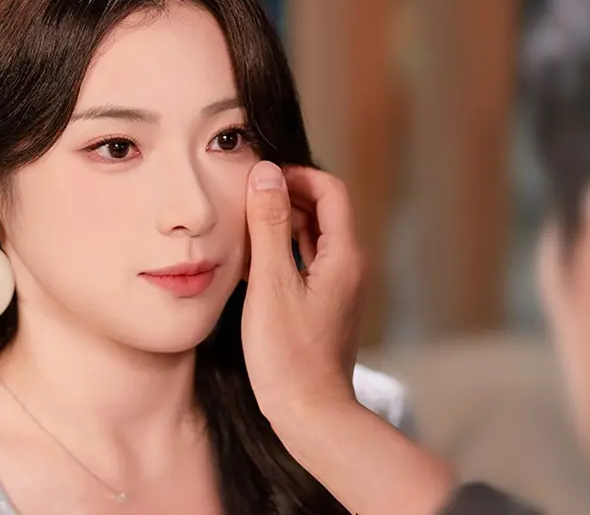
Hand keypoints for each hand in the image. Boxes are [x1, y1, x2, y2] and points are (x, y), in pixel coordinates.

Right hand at [241, 161, 364, 412]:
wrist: (310, 415)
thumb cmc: (289, 355)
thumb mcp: (271, 283)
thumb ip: (268, 225)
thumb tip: (266, 174)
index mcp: (344, 256)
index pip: (330, 191)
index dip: (297, 175)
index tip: (261, 176)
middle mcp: (347, 268)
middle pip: (321, 212)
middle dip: (285, 196)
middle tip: (245, 195)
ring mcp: (336, 289)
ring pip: (310, 239)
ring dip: (280, 225)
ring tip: (242, 224)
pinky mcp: (322, 307)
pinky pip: (303, 264)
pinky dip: (280, 253)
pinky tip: (248, 262)